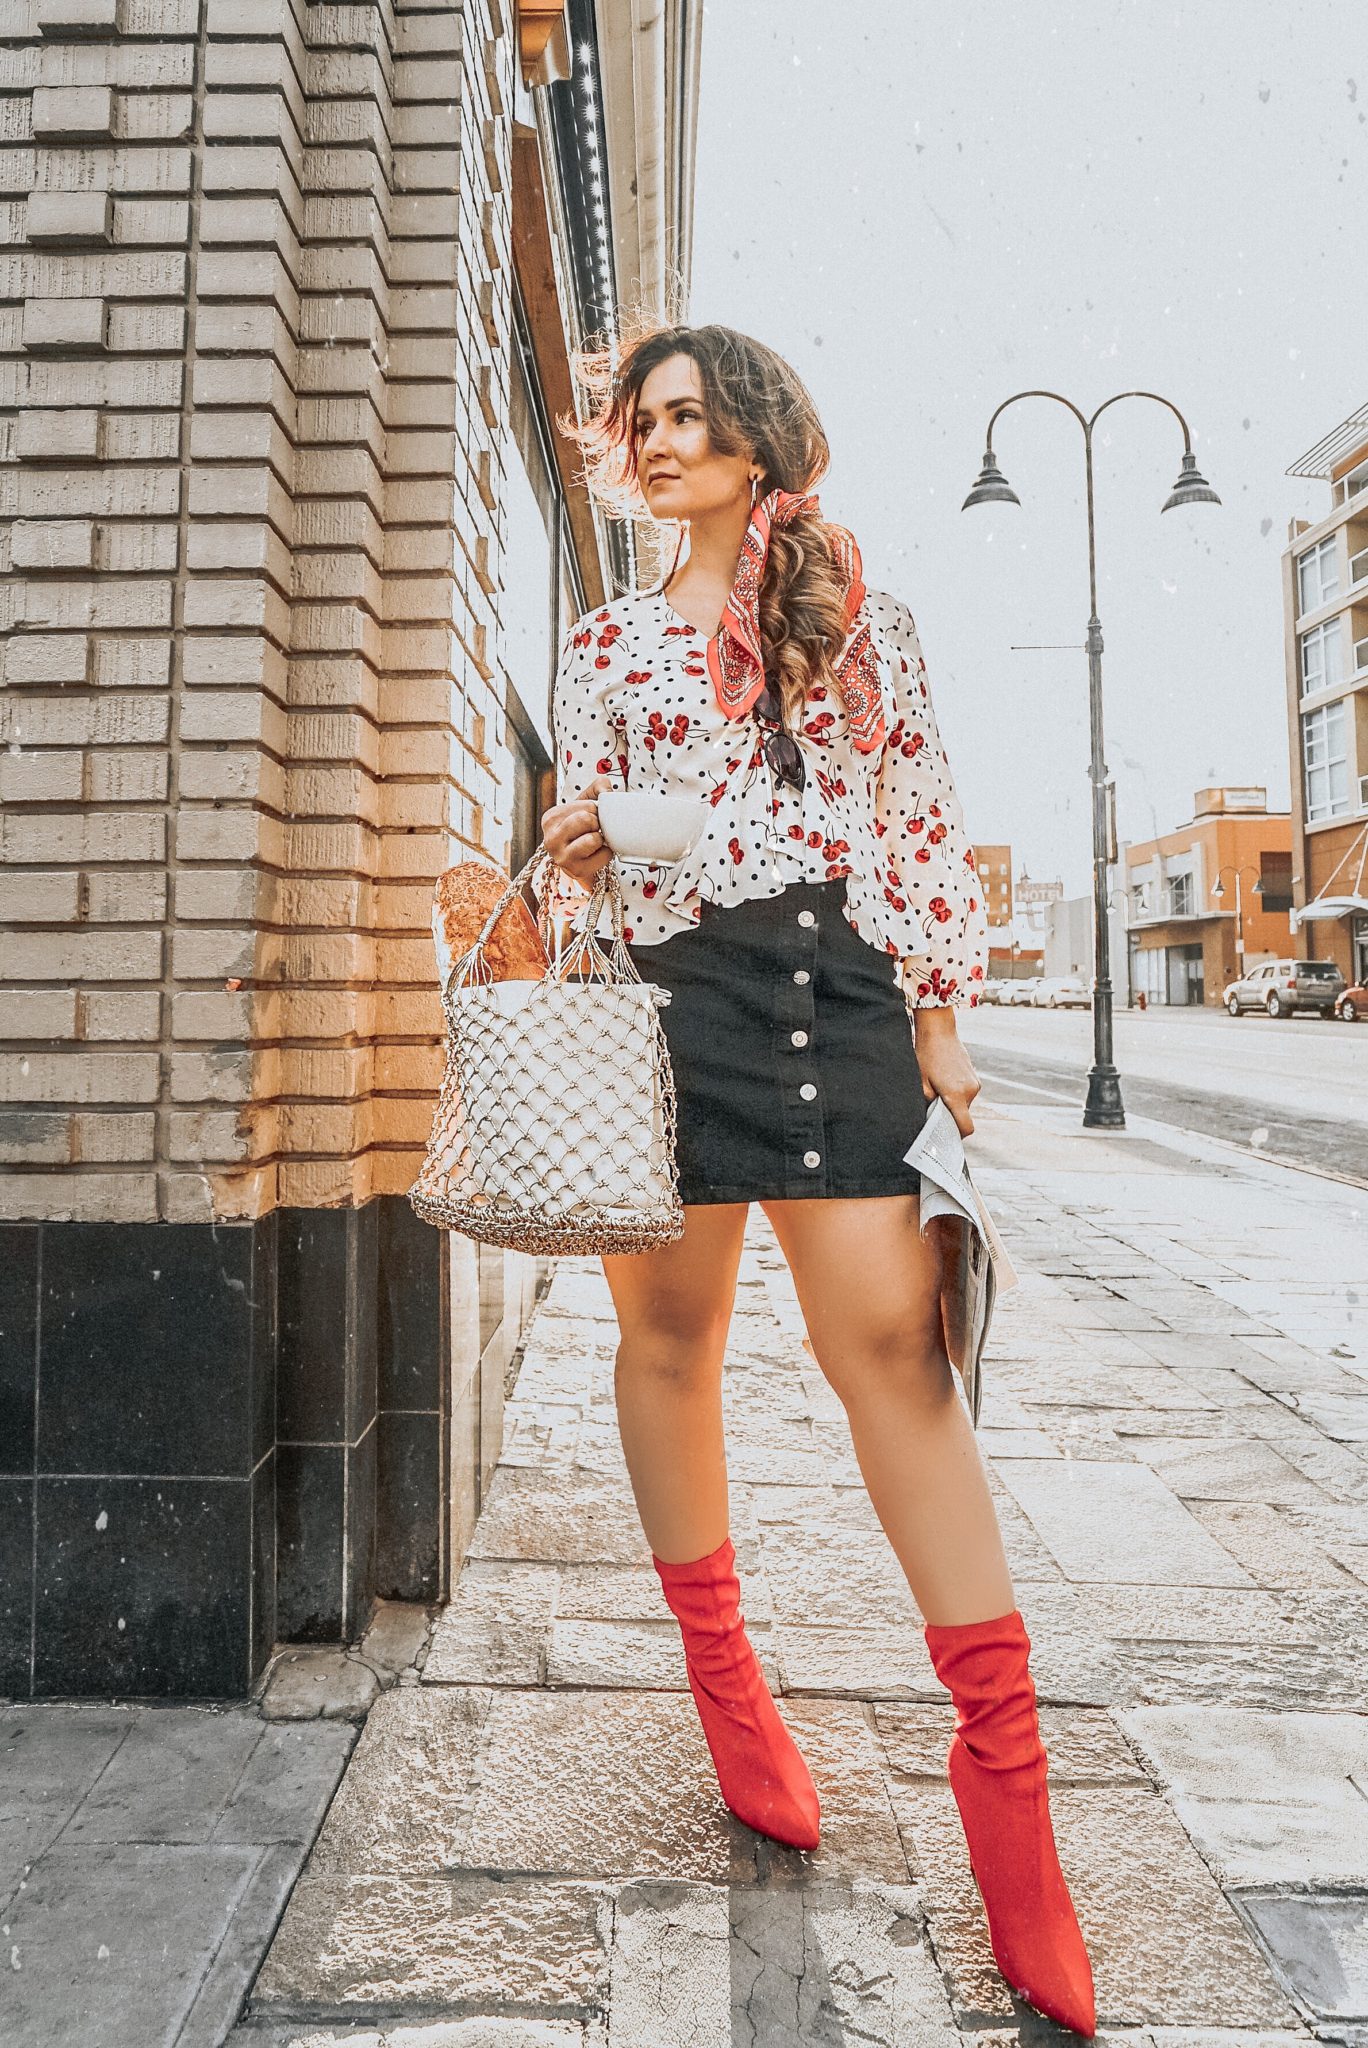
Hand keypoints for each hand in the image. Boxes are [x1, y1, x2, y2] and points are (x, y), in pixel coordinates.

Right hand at [541, 775, 613, 891]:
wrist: (580, 859)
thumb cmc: (582, 829)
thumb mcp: (585, 803)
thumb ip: (598, 787)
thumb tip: (607, 791)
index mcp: (550, 818)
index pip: (586, 805)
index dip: (595, 810)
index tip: (589, 816)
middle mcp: (551, 839)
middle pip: (587, 819)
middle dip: (596, 823)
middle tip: (593, 829)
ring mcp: (562, 857)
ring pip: (593, 839)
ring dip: (600, 839)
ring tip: (594, 841)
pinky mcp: (576, 871)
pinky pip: (604, 855)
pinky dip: (606, 854)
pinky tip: (596, 854)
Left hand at [913, 1007, 980, 1136]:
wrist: (938, 1030)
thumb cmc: (926, 1055)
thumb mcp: (921, 1083)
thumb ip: (927, 1105)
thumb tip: (930, 1120)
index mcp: (957, 1095)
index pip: (966, 1127)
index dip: (956, 1135)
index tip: (944, 1133)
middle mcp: (970, 1091)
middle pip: (963, 1116)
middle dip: (950, 1115)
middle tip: (933, 1106)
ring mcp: (975, 1083)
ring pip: (964, 1104)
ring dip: (953, 1103)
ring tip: (938, 1088)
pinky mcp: (975, 1077)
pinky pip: (966, 1093)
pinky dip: (956, 1093)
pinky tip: (944, 1081)